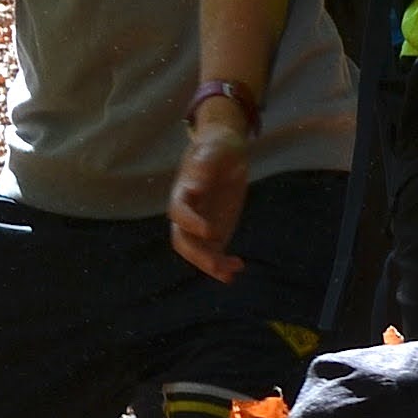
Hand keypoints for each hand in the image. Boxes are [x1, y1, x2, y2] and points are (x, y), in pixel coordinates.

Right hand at [169, 108, 254, 281]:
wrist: (225, 153)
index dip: (191, 223)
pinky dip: (224, 264)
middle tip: (218, 264)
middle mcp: (188, 213)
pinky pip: (215, 253)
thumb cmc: (218, 147)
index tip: (210, 231)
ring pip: (199, 252)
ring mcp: (200, 225)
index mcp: (183, 192)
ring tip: (233, 270)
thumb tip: (195, 187)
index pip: (178, 213)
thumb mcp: (214, 149)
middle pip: (183, 240)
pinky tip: (238, 267)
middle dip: (198, 255)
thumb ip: (205, 165)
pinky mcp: (214, 232)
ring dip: (213, 265)